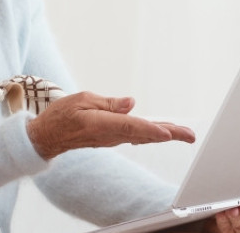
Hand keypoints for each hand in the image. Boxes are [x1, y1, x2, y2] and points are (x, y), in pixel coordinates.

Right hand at [24, 91, 195, 159]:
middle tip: (191, 135)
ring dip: (164, 134)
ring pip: (143, 136)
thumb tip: (131, 103)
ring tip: (184, 133)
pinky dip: (152, 134)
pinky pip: (136, 136)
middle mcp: (110, 135)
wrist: (48, 137)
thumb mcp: (81, 99)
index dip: (152, 129)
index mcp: (101, 125)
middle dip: (169, 135)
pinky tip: (164, 132)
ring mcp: (112, 140)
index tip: (169, 133)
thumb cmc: (62, 115)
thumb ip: (108, 103)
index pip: (132, 127)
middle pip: (144, 134)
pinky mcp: (112, 139)